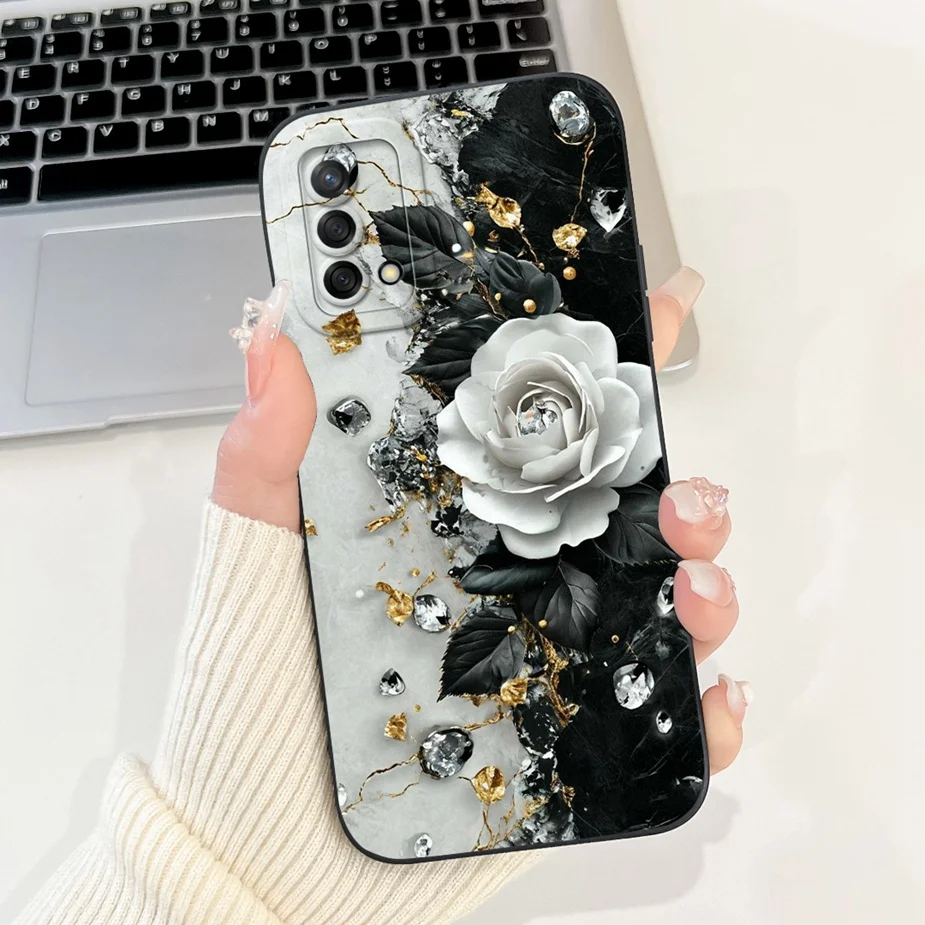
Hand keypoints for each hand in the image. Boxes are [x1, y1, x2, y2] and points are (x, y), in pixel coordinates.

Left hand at [213, 268, 748, 773]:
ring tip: (694, 588)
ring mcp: (552, 649)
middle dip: (682, 486)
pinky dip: (705, 705)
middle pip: (631, 512)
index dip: (608, 368)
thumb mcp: (258, 546)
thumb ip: (268, 444)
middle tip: (682, 489)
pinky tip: (707, 690)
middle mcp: (519, 573)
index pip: (547, 429)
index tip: (659, 309)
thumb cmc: (264, 679)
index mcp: (462, 512)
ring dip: (708, 582)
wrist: (276, 826)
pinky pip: (662, 714)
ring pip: (665, 601)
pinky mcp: (572, 732)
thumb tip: (272, 325)